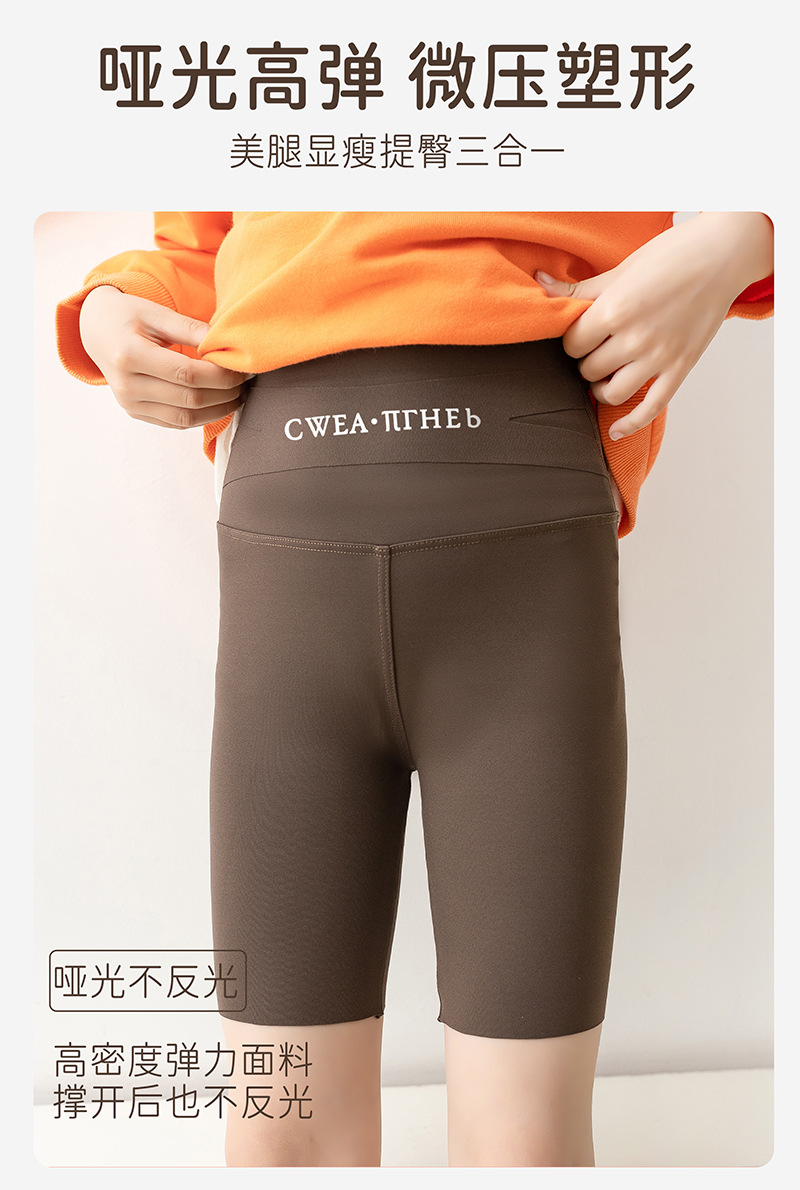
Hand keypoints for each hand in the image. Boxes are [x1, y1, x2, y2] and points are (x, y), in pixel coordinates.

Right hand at [79, 286, 248, 427]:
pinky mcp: (137, 414)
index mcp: (129, 355)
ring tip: (238, 395)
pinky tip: (219, 404)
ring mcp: (130, 405)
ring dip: (219, 410)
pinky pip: (177, 424)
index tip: (241, 368)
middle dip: (225, 393)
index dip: (220, 375)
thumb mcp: (156, 313)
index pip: (186, 374)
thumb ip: (191, 328)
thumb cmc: (128, 316)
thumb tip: (226, 345)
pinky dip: (203, 417)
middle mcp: (126, 386)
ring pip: (186, 419)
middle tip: (245, 381)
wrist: (95, 331)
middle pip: (189, 399)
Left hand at [535, 212, 772, 439]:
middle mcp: (635, 339)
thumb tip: (539, 284)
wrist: (722, 256)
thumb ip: (578, 289)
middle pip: (589, 370)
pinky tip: (615, 431)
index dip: (572, 340)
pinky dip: (630, 423)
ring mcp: (659, 358)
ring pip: (612, 394)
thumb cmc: (672, 256)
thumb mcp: (620, 270)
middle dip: (587, 361)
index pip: (572, 344)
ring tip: (604, 375)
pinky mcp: (680, 368)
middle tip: (595, 349)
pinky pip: (651, 408)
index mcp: (615, 311)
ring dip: (601, 388)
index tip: (581, 334)